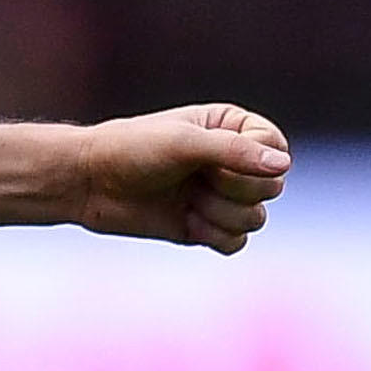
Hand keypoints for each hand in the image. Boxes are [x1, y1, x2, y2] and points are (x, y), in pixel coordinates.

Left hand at [68, 103, 291, 253]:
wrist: (89, 182)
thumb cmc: (131, 150)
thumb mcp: (182, 144)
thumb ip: (233, 152)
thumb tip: (282, 165)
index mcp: (234, 128)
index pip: (277, 150)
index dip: (251, 164)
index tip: (211, 160)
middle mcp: (234, 161)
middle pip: (271, 188)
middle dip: (232, 190)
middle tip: (194, 180)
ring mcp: (221, 195)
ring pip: (256, 218)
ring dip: (218, 215)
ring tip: (185, 200)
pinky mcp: (207, 226)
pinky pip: (237, 242)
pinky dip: (214, 236)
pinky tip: (185, 222)